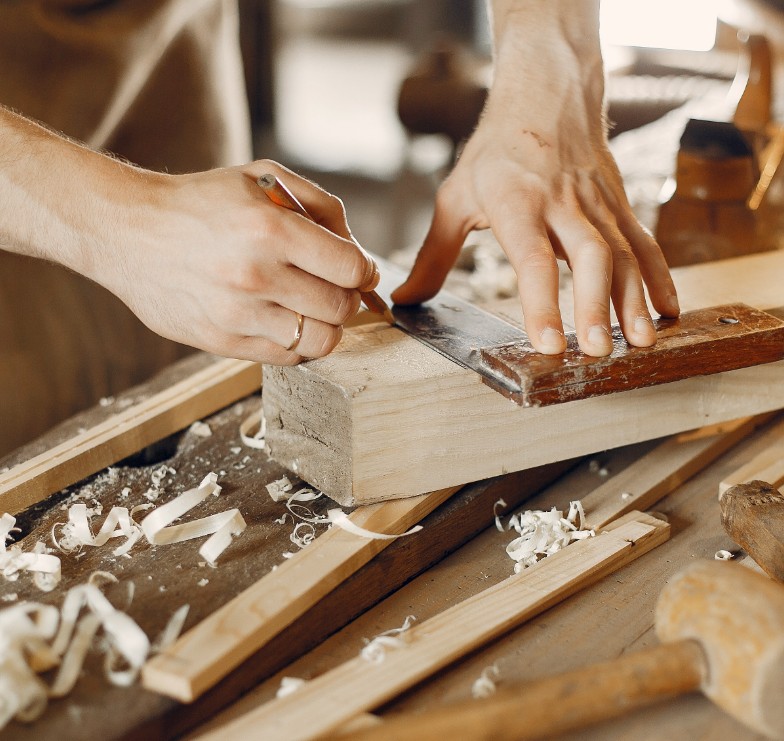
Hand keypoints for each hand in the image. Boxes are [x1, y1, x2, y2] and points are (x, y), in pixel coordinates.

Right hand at [89, 160, 376, 363]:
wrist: (128, 232)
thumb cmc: (202, 203)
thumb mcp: (262, 177)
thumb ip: (321, 206)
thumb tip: (360, 253)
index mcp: (270, 229)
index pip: (351, 270)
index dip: (365, 272)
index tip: (359, 271)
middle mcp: (255, 275)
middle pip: (341, 309)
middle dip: (349, 298)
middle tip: (335, 288)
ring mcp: (237, 315)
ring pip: (321, 342)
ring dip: (327, 326)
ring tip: (312, 308)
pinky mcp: (221, 343)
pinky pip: (287, 358)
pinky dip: (298, 344)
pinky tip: (286, 321)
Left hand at [392, 0, 678, 356]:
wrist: (547, 94)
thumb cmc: (495, 151)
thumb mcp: (455, 197)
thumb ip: (433, 255)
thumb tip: (404, 300)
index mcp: (516, 201)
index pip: (531, 258)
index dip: (541, 302)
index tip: (548, 343)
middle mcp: (562, 202)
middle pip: (589, 255)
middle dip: (596, 305)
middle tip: (598, 351)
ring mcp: (596, 202)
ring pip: (623, 251)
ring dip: (633, 298)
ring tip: (640, 342)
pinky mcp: (618, 202)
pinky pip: (643, 240)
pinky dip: (659, 275)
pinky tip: (666, 309)